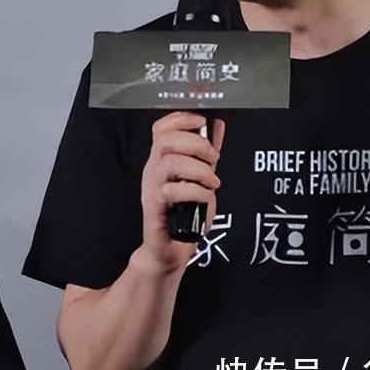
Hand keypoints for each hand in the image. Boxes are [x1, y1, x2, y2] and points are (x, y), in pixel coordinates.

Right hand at [136, 112, 224, 272]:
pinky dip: (196, 193)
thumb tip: (217, 126)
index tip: (202, 121)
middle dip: (196, 143)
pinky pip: (174, 190)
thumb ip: (207, 154)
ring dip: (199, 169)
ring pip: (170, 162)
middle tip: (213, 158)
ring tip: (212, 182)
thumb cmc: (183, 216)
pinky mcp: (154, 205)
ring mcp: (151, 187)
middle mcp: (152, 171)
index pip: (161, 128)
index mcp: (161, 161)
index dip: (181, 119)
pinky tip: (205, 199)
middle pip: (166, 140)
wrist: (169, 250)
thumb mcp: (200, 178)